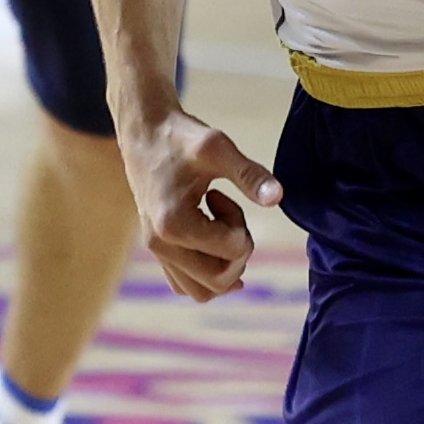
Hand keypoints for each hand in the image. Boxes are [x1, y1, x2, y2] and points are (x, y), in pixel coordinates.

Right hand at [117, 114, 275, 300]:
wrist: (144, 132)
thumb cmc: (180, 137)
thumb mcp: (218, 148)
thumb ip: (250, 175)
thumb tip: (279, 197)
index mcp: (173, 224)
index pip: (231, 251)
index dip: (241, 224)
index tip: (223, 195)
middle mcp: (161, 245)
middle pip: (219, 280)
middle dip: (238, 250)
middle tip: (229, 217)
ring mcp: (157, 250)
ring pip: (202, 292)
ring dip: (224, 268)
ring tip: (220, 233)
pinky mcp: (157, 249)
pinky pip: (184, 285)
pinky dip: (206, 276)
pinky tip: (214, 247)